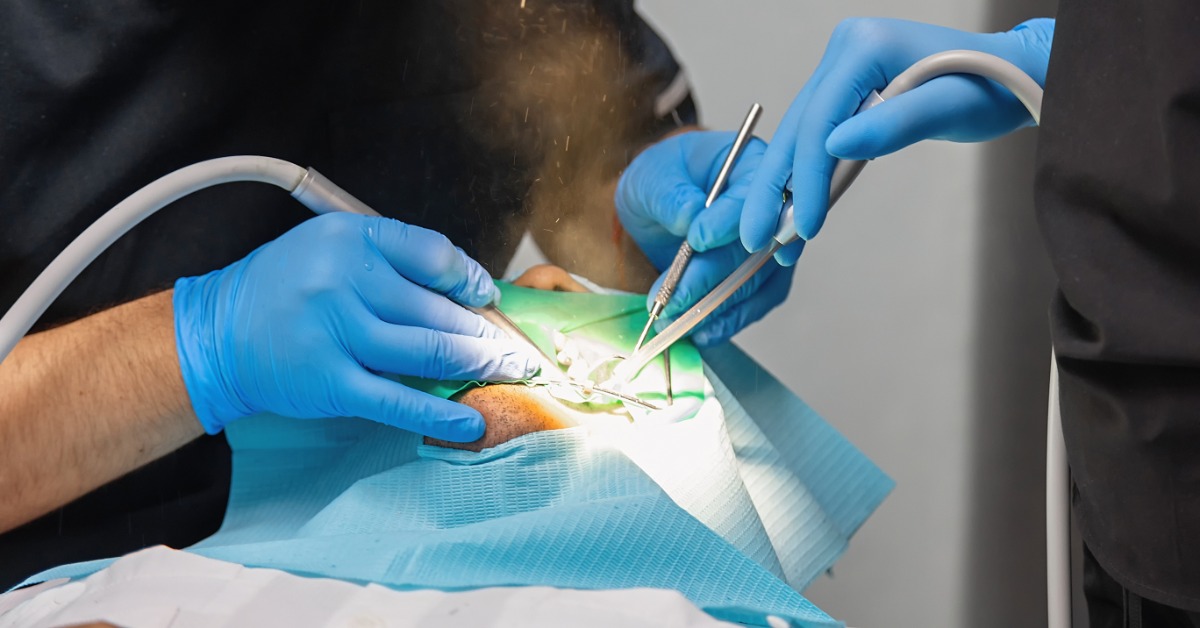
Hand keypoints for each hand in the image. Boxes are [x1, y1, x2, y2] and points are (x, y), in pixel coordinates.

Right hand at [173, 213, 536, 441]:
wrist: (218, 334)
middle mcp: (342, 280)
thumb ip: (391, 260)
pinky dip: (440, 414)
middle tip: (516, 348)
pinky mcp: (331, 383)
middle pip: (437, 308)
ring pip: (427, 352)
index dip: (469, 279)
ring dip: (477, 365)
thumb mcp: (331, 248)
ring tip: (508, 373)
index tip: (486, 296)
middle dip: (485, 332)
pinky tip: (472, 421)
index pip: (432, 253)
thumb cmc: (286, 288)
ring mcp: (336, 334)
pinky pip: (397, 401)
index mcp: (348, 238)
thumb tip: (467, 289)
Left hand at [616, 130, 795, 345]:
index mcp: (752, 166)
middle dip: (711, 276)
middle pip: (755, 246)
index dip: (726, 221)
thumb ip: (670, 195)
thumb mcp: (653, 177)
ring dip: (718, 305)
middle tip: (674, 297)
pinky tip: (703, 330)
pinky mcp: (763, 273)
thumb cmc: (661, 178)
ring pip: (758, 279)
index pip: (751, 195)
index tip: (697, 239)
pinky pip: (759, 300)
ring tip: (678, 321)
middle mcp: (772, 205)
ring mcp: (771, 242)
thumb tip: (691, 216)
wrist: (659, 201)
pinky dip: (732, 319)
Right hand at [741, 17, 1054, 258]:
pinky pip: (816, 136)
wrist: (1015, 76)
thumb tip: (836, 145)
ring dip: (784, 188)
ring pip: (799, 135)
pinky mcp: (847, 89)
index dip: (807, 177)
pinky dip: (806, 176)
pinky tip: (795, 211)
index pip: (820, 119)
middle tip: (756, 238)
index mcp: (864, 46)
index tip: (804, 225)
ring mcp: (842, 69)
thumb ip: (895, 123)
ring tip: (773, 237)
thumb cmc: (995, 86)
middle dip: (775, 188)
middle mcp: (845, 51)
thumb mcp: (951, 106)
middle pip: (797, 127)